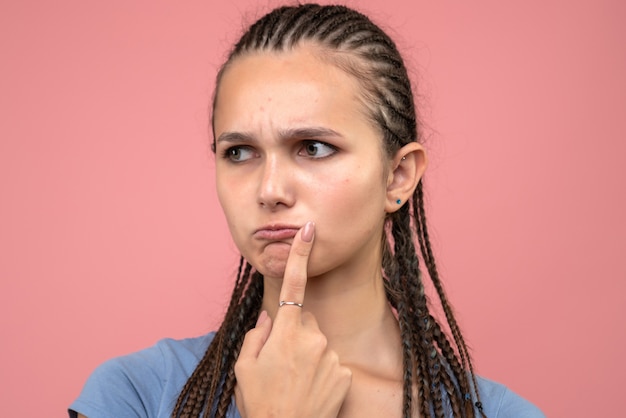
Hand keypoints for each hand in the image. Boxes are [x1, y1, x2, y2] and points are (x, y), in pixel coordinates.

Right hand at [234, 221, 351, 417]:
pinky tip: (311, 390)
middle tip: (280, 364)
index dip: (300, 255)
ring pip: (318, 343)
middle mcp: (314, 339)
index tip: (309, 230)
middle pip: (304, 321)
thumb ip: (256, 335)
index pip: (292, 285)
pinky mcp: (345, 373)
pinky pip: (331, 362)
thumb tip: (269, 318)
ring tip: (294, 382)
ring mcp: (332, 356)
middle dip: (293, 333)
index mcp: (286, 333)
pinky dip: (322, 372)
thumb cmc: (261, 403)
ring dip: (308, 355)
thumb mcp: (244, 368)